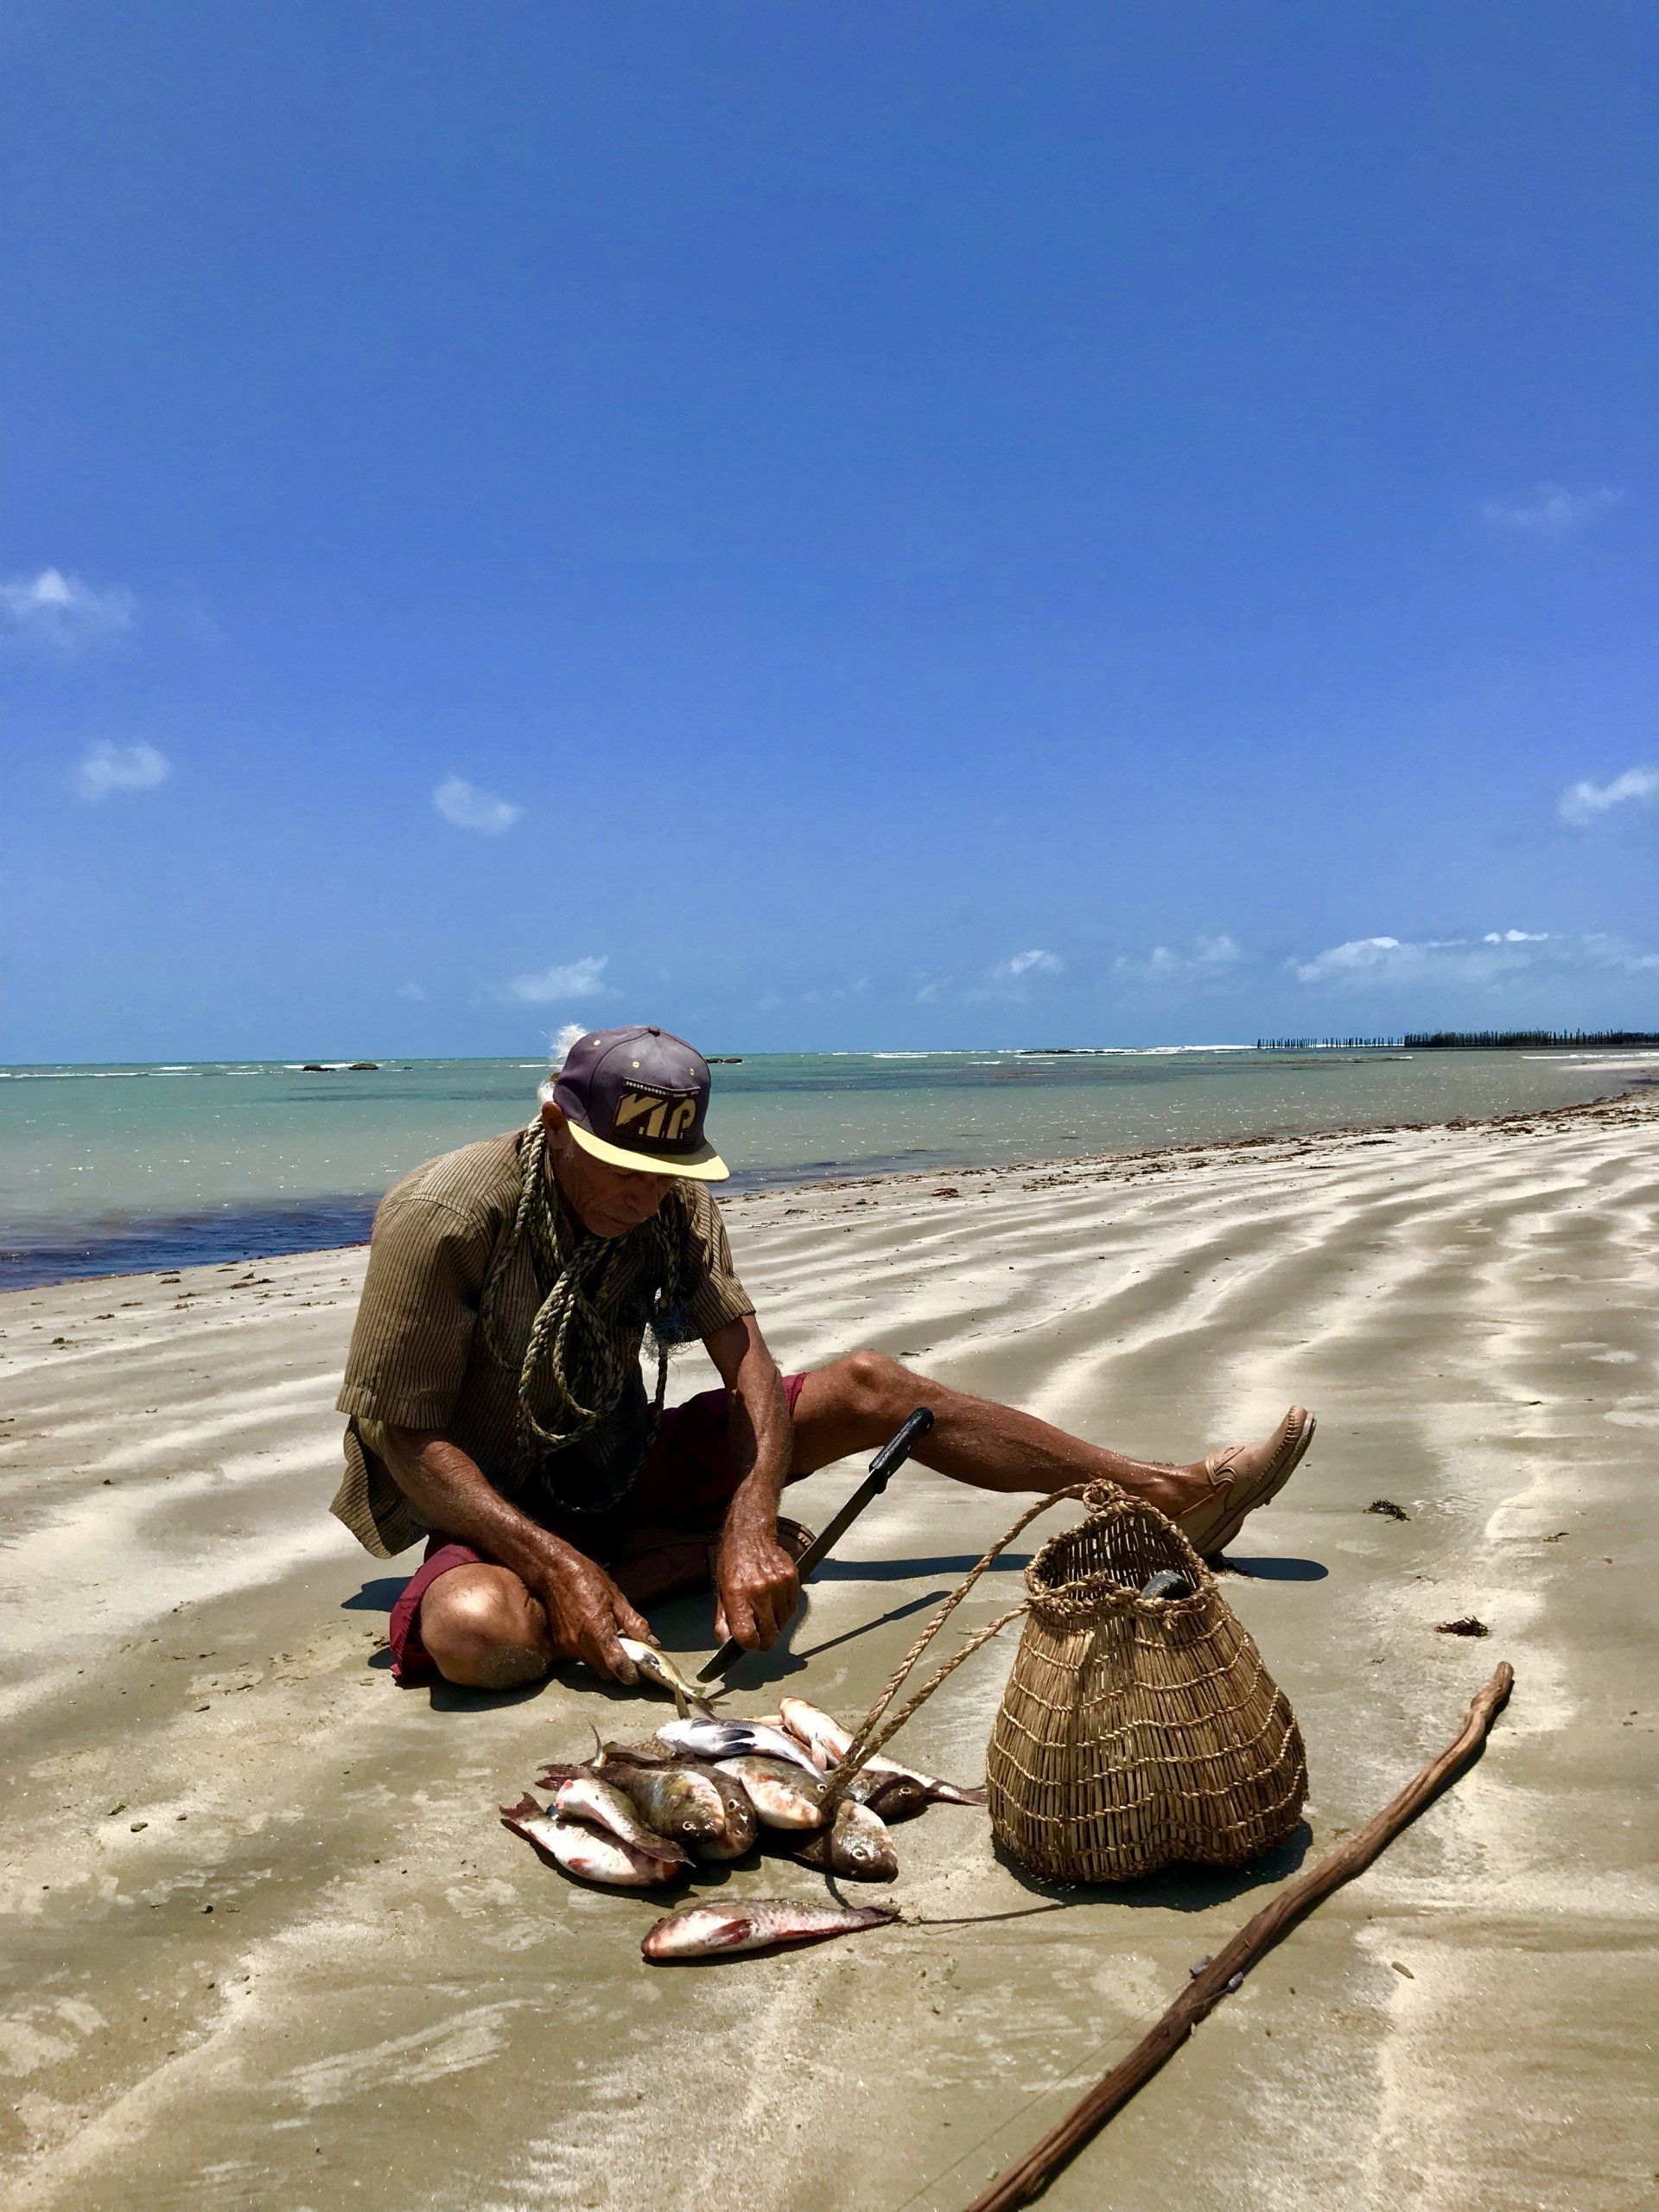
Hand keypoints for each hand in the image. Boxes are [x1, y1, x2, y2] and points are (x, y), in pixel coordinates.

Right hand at [531, 1545, 651, 1683]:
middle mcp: (581, 1642)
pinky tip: (592, 1634)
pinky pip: (579, 1656)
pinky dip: (590, 1652)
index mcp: (598, 1629)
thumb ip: (634, 1623)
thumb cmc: (587, 1579)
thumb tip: (651, 1641)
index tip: (638, 1673)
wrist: (553, 1572)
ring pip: (592, 1665)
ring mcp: (568, 1645)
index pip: (617, 1665)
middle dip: (617, 1668)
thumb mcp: (616, 1598)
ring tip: (609, 1640)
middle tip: (626, 1653)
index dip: (630, 1673)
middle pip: (605, 1671)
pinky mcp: (559, 1644)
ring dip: (603, 1660)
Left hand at [713, 1520, 801, 1650]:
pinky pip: (792, 1609)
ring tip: (766, 1613)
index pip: (748, 1636)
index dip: (749, 1645)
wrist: (751, 1535)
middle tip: (759, 1635)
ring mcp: (778, 1584)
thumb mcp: (721, 1590)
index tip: (749, 1642)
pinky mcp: (792, 1578)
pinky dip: (784, 1612)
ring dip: (775, 1625)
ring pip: (783, 1624)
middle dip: (764, 1641)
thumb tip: (727, 1643)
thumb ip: (723, 1620)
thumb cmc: (733, 1562)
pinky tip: (775, 1603)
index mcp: (737, 1594)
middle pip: (770, 1635)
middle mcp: (759, 1590)